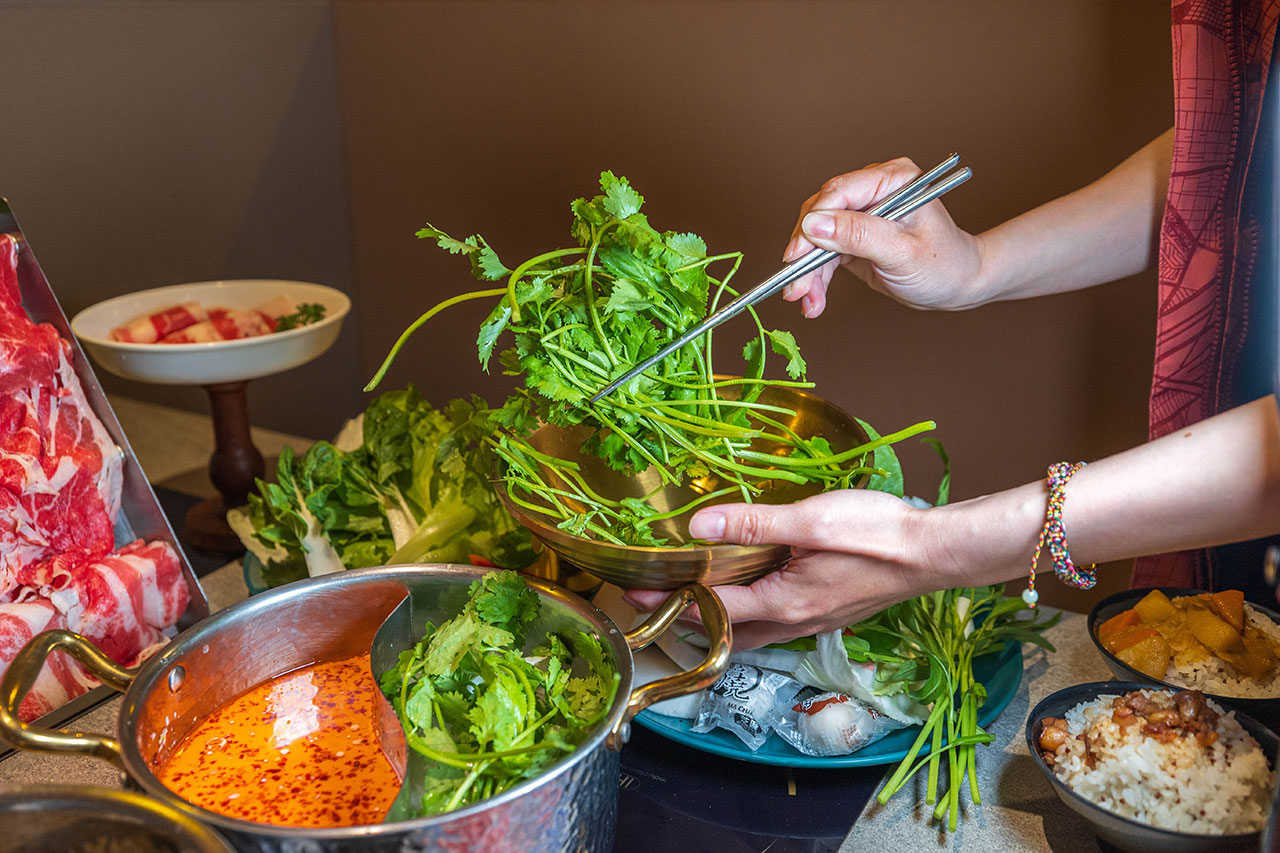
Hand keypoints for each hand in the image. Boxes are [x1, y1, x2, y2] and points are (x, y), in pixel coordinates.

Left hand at [622, 490, 952, 649]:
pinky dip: (741, 617)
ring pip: (746, 634)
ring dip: (712, 621)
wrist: (934, 553)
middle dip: (681, 617)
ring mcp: (810, 621)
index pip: (709, 609)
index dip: (667, 599)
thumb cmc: (877, 535)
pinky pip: (769, 625)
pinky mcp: (824, 612)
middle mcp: (792, 622)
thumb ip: (753, 525)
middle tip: (647, 599)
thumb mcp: (810, 521)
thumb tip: (699, 528)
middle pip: (722, 630)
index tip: (632, 589)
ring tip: (683, 600)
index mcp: (782, 603)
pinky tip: (741, 595)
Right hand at [781, 157, 988, 316]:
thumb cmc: (944, 263)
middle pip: (820, 215)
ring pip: (816, 238)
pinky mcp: (852, 237)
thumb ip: (858, 235)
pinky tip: (814, 300)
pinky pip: (823, 255)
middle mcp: (873, 191)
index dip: (812, 224)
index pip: (838, 193)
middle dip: (804, 254)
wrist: (958, 285)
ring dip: (807, 272)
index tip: (796, 255)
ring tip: (806, 301)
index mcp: (892, 179)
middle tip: (795, 287)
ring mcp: (861, 214)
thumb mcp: (902, 251)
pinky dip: (816, 278)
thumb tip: (813, 225)